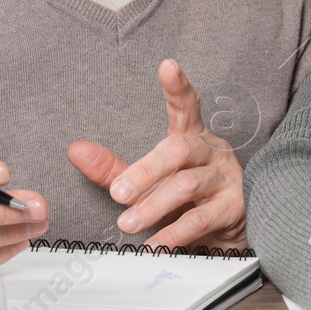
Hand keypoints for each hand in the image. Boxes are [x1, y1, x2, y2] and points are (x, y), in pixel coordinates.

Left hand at [67, 59, 245, 248]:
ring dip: (154, 205)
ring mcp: (226, 178)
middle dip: (146, 170)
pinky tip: (155, 243)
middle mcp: (212, 152)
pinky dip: (173, 233)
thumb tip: (76, 150)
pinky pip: (201, 218)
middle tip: (119, 193)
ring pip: (188, 184)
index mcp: (191, 138)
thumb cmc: (184, 202)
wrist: (225, 238)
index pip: (186, 107)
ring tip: (128, 223)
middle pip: (179, 148)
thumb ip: (113, 169)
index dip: (177, 87)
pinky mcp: (234, 207)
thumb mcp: (147, 184)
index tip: (168, 66)